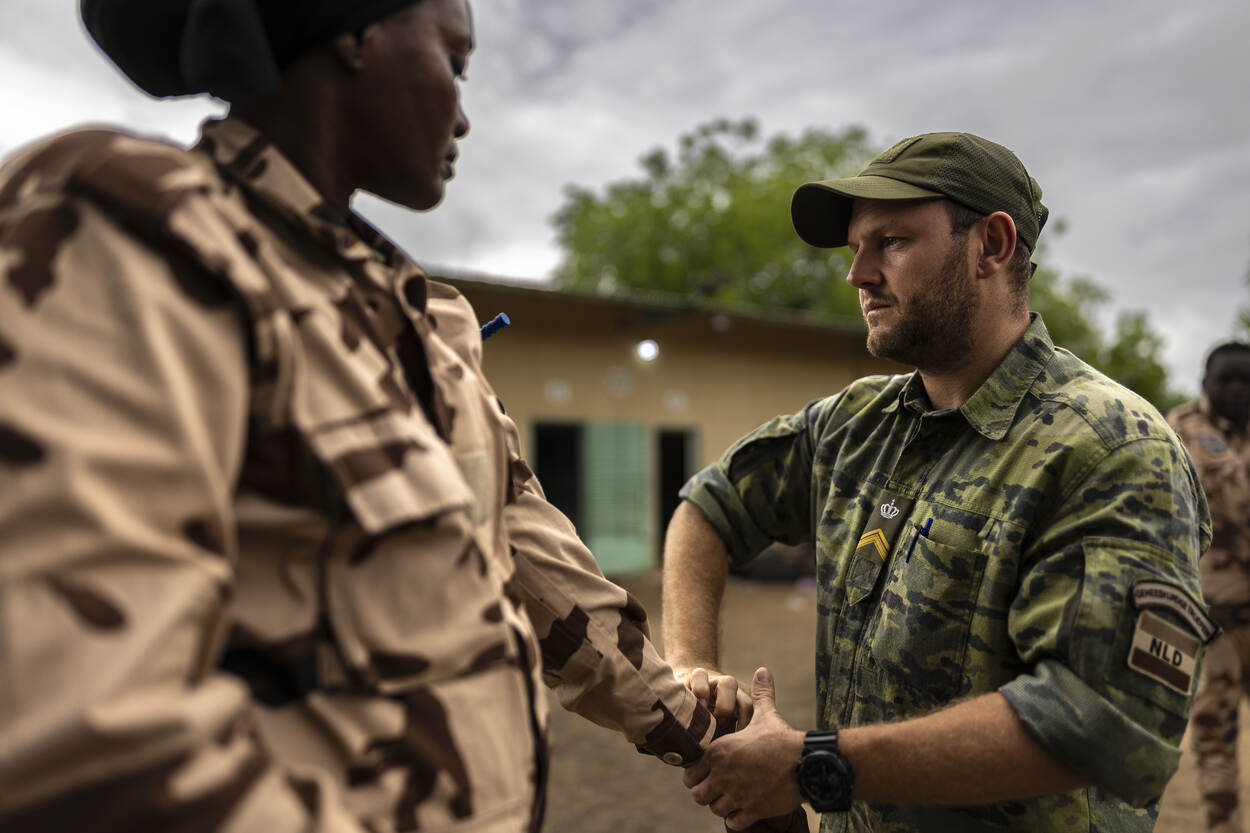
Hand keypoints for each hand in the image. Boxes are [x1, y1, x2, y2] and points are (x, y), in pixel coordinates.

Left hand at [684, 667, 804, 829]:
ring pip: (714, 808)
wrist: (806, 763)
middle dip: (706, 792)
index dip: (698, 774)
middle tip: (719, 788)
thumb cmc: (783, 738)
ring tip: (731, 798)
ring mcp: (737, 795)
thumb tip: (763, 670)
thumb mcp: (767, 714)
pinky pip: (733, 822)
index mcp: (719, 752)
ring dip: (721, 805)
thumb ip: (760, 694)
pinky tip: (744, 809)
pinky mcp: (752, 810)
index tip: (709, 772)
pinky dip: (736, 818)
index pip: (690, 773)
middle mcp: (723, 775)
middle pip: (698, 794)